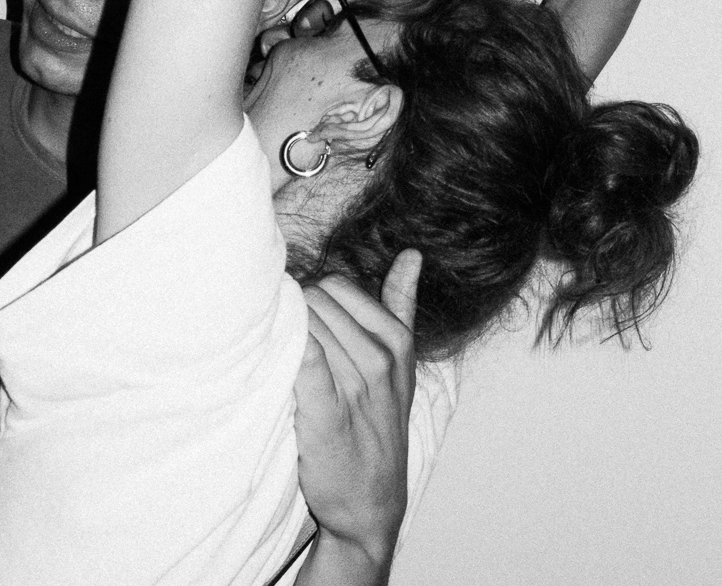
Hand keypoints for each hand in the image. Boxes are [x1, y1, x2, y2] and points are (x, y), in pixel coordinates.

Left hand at [294, 252, 421, 562]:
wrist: (371, 504)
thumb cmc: (381, 427)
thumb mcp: (402, 364)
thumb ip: (402, 304)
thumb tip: (412, 254)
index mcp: (397, 339)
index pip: (338, 285)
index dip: (312, 299)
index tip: (303, 322)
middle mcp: (381, 358)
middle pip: (316, 301)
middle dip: (297, 313)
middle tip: (287, 342)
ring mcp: (356, 385)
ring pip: (304, 325)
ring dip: (284, 334)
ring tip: (279, 358)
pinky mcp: (326, 413)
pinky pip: (303, 359)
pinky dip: (285, 352)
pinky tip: (273, 364)